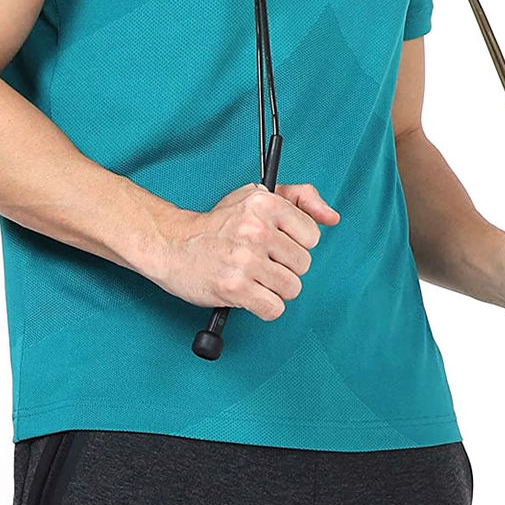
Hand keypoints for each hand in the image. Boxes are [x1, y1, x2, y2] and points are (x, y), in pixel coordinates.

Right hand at [151, 182, 339, 320]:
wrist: (173, 245)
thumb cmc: (219, 223)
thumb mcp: (256, 196)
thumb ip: (300, 198)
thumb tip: (332, 217)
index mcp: (264, 203)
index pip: (312, 235)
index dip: (295, 242)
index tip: (276, 242)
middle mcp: (256, 229)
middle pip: (303, 264)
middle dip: (284, 266)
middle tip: (259, 260)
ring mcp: (245, 259)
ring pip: (291, 288)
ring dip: (274, 288)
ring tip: (253, 277)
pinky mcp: (234, 288)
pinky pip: (274, 309)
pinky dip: (263, 307)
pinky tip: (248, 293)